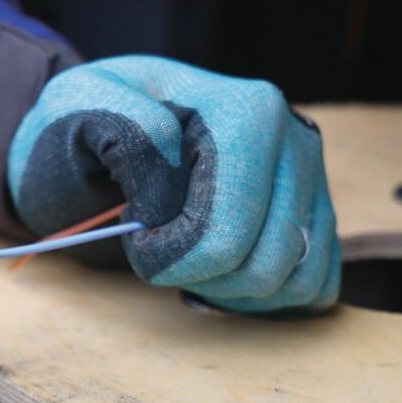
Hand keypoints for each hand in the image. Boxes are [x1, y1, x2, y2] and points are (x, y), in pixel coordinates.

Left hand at [7, 57, 340, 311]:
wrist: (109, 119)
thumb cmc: (92, 118)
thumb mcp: (84, 106)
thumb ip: (129, 134)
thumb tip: (178, 182)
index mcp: (248, 112)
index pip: (223, 237)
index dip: (163, 257)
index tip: (132, 231)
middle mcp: (297, 139)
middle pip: (262, 266)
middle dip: (194, 275)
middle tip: (155, 244)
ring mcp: (315, 176)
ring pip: (293, 281)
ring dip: (228, 290)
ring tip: (184, 254)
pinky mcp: (317, 209)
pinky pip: (315, 283)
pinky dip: (265, 296)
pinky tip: (217, 270)